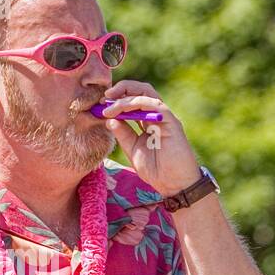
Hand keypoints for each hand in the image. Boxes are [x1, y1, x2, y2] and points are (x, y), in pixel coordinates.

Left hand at [100, 80, 200, 196]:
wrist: (174, 184)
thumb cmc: (156, 170)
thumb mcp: (132, 150)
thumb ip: (122, 134)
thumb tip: (108, 119)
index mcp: (147, 121)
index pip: (133, 100)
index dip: (117, 99)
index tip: (101, 104)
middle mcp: (156, 115)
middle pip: (140, 90)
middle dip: (121, 90)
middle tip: (104, 97)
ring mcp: (164, 117)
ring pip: (146, 92)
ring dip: (125, 95)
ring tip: (109, 104)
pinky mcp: (171, 121)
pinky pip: (153, 104)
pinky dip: (135, 103)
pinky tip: (121, 110)